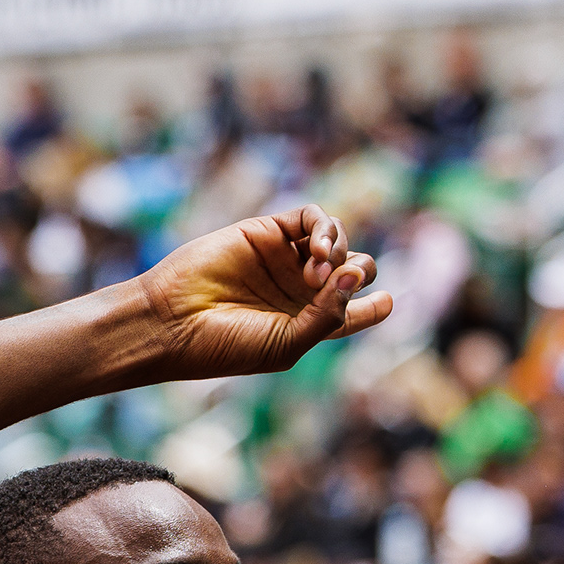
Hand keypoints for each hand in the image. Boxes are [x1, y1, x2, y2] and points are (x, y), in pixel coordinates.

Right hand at [136, 207, 392, 379]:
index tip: (389, 302)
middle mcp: (299, 290)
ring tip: (318, 270)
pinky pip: (310, 217)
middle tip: (336, 282)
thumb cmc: (226, 345)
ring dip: (340, 250)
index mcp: (307, 323)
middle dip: (361, 270)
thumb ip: (329, 314)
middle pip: (355, 268)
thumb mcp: (287, 342)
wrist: (173, 321)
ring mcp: (283, 259)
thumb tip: (360, 274)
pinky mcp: (267, 232)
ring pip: (338, 239)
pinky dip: (324, 229)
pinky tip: (317, 252)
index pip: (353, 311)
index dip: (375, 306)